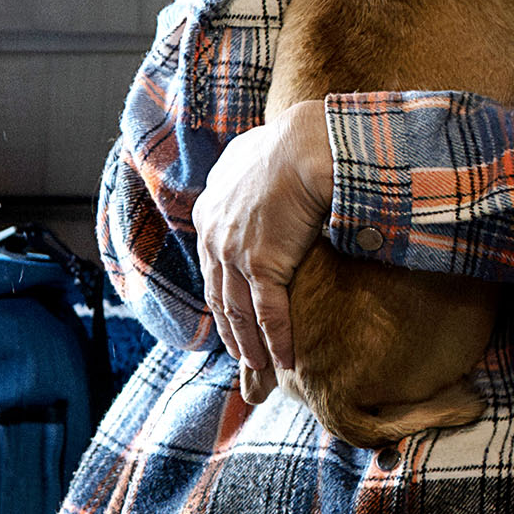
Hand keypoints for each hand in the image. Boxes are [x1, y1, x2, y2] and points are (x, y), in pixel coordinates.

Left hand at [198, 100, 332, 398]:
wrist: (305, 146)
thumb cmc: (288, 145)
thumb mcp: (247, 157)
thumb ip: (240, 176)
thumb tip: (243, 173)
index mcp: (208, 213)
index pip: (211, 269)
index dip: (221, 300)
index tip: (230, 322)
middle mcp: (213, 238)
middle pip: (219, 298)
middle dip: (231, 334)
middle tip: (242, 361)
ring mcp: (234, 254)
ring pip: (240, 313)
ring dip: (250, 346)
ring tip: (260, 368)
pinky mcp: (262, 265)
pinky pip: (269, 314)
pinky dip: (276, 341)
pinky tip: (283, 360)